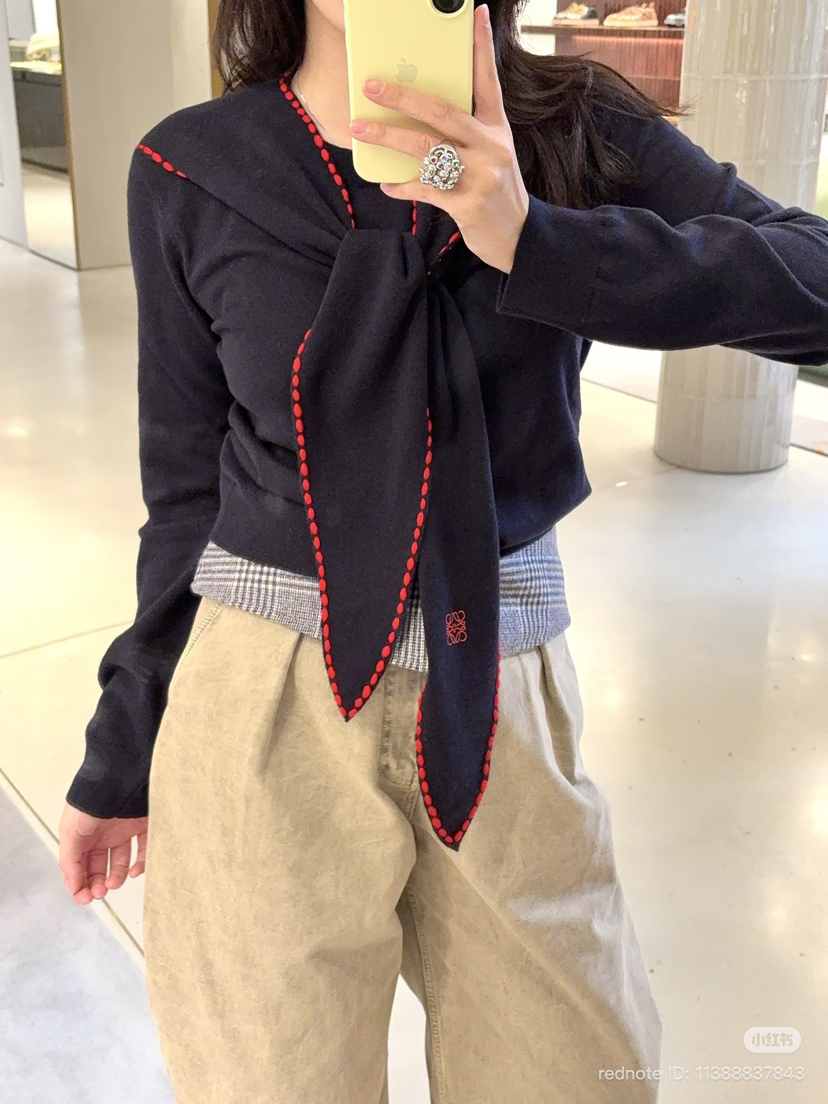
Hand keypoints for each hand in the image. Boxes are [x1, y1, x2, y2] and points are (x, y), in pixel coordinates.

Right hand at [59, 803, 147, 904]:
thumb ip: (70, 862)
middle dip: (98, 883)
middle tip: (100, 892)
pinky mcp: (144, 826)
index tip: (85, 898)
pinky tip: (135, 871)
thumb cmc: (91, 800)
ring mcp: (124, 830)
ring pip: (122, 862)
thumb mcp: (70, 832)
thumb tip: (75, 888)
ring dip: (118, 877)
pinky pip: (145, 849)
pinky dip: (142, 864)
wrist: (117, 777)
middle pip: (100, 867)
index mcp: (83, 836)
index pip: (80, 867)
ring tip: (114, 882)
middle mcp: (103, 835)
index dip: (80, 884)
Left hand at [349, 3, 529, 274]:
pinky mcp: (467, 204)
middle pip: (442, 112)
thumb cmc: (495, 190)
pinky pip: (425, 189)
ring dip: (389, 138)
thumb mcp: (491, 153)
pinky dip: (402, 186)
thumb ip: (465, 132)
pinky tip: (386, 182)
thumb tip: (418, 113)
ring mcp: (479, 175)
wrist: (517, 236)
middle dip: (403, 97)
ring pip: (426, 149)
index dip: (481, 47)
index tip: (476, 13)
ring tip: (361, 130)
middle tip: (372, 87)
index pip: (488, 80)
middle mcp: (490, 146)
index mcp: (496, 128)